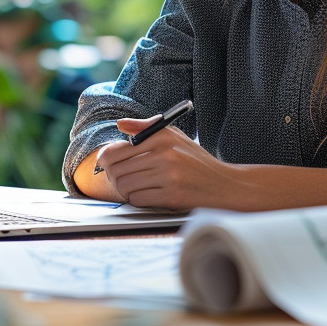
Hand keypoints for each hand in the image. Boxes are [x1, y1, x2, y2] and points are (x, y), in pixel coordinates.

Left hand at [94, 115, 235, 211]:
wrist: (223, 184)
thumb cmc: (194, 160)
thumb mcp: (173, 136)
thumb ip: (145, 128)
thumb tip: (119, 125)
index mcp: (163, 137)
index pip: (118, 149)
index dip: (105, 158)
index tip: (104, 163)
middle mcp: (166, 154)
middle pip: (118, 169)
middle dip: (113, 176)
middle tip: (118, 177)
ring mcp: (169, 177)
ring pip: (125, 186)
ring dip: (125, 189)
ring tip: (134, 186)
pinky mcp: (172, 197)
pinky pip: (137, 200)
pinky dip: (137, 199)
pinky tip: (146, 194)